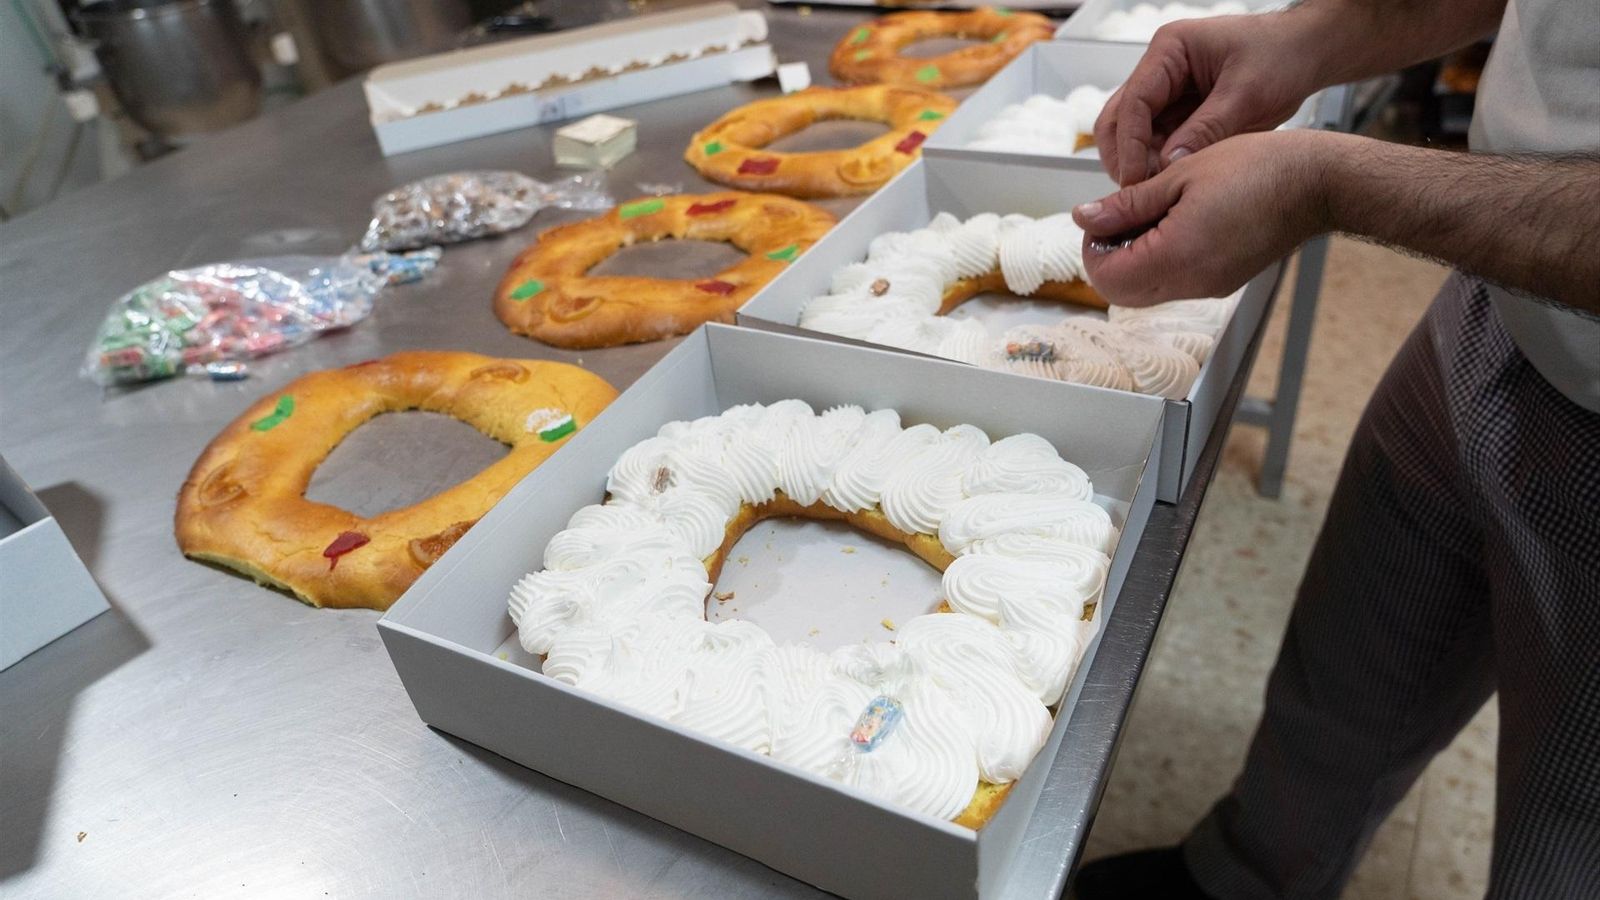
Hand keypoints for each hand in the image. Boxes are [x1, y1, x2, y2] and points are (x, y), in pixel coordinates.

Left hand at [1072, 131, 1337, 305]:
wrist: (1315, 183)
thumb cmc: (1256, 168)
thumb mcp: (1179, 175)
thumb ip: (1126, 203)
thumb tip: (1084, 217)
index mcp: (1175, 257)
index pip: (1106, 277)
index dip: (1093, 246)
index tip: (1103, 215)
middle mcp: (1190, 283)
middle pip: (1121, 292)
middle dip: (1110, 256)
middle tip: (1122, 216)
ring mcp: (1207, 287)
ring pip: (1146, 291)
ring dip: (1134, 258)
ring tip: (1153, 213)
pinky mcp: (1221, 282)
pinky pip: (1174, 283)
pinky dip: (1161, 259)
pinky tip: (1177, 221)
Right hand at [1096, 11, 1326, 185]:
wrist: (1308, 53)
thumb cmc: (1283, 55)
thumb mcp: (1247, 95)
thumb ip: (1206, 130)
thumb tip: (1170, 164)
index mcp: (1171, 49)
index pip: (1133, 102)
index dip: (1130, 145)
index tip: (1136, 179)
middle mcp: (1161, 68)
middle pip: (1118, 118)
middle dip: (1124, 156)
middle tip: (1137, 191)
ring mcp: (1168, 91)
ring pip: (1132, 134)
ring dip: (1139, 163)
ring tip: (1155, 190)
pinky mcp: (1180, 111)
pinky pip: (1157, 142)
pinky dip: (1159, 163)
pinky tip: (1170, 181)